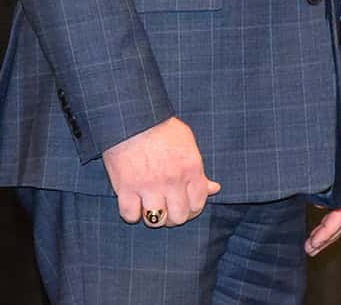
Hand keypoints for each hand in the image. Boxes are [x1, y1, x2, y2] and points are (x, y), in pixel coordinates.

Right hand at [102, 116, 220, 226]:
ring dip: (154, 217)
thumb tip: (214, 188)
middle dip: (175, 217)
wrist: (134, 119)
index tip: (185, 206)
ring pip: (156, 220)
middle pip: (179, 217)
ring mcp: (148, 186)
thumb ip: (200, 170)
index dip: (192, 209)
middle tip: (169, 209)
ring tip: (152, 207)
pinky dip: (131, 214)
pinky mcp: (126, 188)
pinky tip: (134, 204)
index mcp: (191, 168)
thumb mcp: (188, 144)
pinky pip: (130, 216)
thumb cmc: (163, 129)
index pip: (198, 203)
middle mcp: (172, 180)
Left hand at [305, 144, 340, 255]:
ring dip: (330, 231)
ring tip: (314, 242)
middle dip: (327, 238)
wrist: (334, 119)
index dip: (327, 232)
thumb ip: (316, 180)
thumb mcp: (317, 160)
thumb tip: (315, 201)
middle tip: (310, 248)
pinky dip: (332, 219)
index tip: (312, 243)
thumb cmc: (327, 135)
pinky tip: (320, 224)